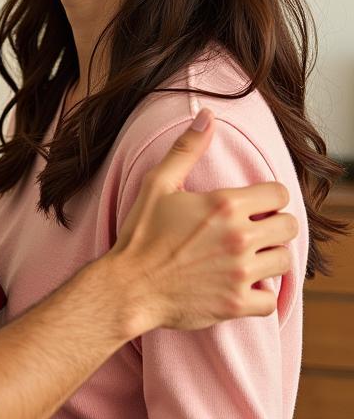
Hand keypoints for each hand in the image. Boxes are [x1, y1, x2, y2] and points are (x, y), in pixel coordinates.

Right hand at [109, 109, 298, 333]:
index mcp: (224, 205)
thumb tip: (208, 116)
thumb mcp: (158, 184)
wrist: (129, 286)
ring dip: (268, 257)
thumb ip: (187, 148)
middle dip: (274, 225)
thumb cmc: (141, 233)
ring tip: (245, 255)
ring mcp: (240, 272)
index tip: (252, 205)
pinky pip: (271, 299)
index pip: (279, 193)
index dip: (267, 197)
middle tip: (251, 230)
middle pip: (289, 226)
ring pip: (284, 261)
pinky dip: (260, 293)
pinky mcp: (237, 302)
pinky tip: (240, 283)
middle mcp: (238, 237)